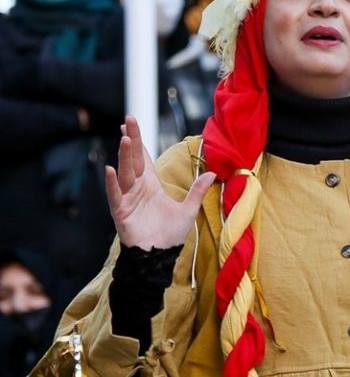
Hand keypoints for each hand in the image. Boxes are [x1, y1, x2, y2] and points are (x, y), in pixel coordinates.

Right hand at [105, 116, 215, 249]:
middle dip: (131, 139)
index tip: (132, 123)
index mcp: (151, 185)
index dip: (139, 142)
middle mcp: (137, 189)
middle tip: (128, 119)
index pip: (143, 158)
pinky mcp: (121, 212)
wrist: (159, 256)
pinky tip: (110, 170)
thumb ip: (197, 190)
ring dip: (124, 156)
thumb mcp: (188, 209)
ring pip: (125, 173)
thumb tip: (212, 173)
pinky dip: (112, 184)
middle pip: (133, 159)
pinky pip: (115, 195)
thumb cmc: (170, 234)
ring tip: (126, 138)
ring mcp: (127, 199)